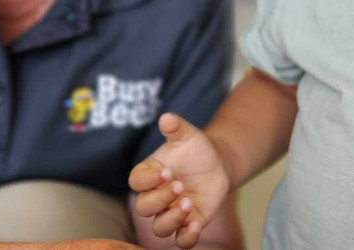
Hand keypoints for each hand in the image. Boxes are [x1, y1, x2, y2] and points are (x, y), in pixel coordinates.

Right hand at [129, 113, 230, 248]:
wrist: (217, 163)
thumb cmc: (195, 148)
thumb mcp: (187, 135)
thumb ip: (176, 127)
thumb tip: (167, 117)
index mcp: (150, 173)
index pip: (136, 182)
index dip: (148, 180)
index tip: (166, 171)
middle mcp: (156, 195)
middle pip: (143, 207)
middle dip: (160, 199)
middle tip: (180, 186)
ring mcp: (171, 212)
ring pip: (159, 228)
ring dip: (172, 220)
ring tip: (189, 204)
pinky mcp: (188, 223)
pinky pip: (181, 240)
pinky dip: (186, 237)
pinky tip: (197, 225)